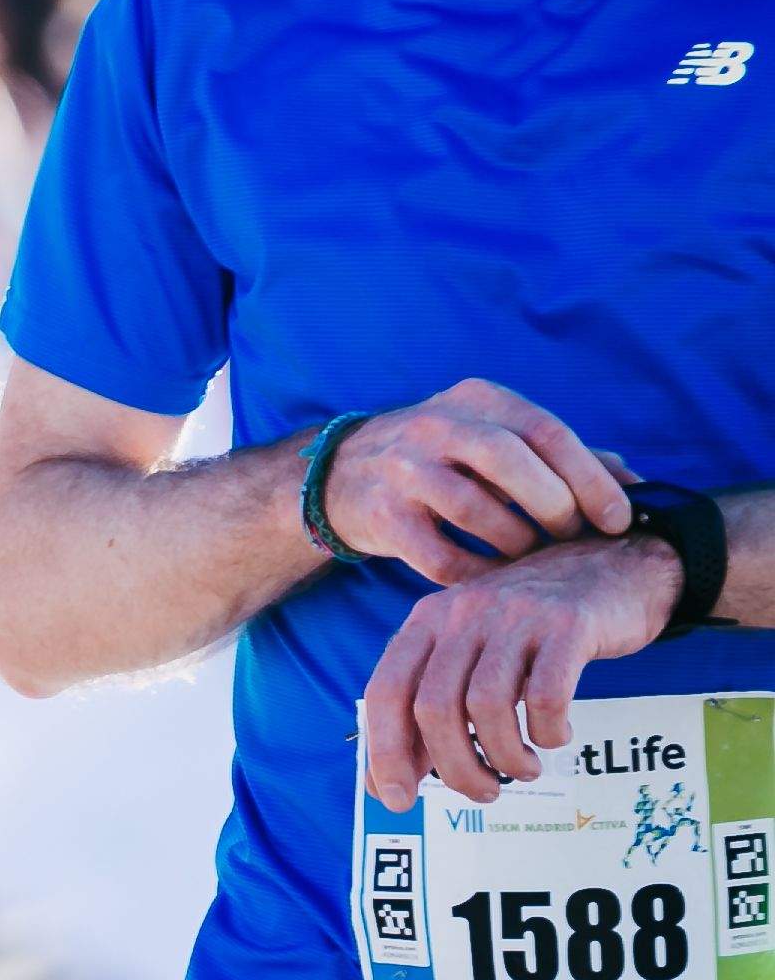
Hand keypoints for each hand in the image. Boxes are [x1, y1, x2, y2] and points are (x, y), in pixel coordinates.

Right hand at [323, 381, 630, 583]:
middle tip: (571, 537)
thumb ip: (565, 457)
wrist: (342, 475)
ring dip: (515, 543)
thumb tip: (637, 482)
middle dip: (553, 506)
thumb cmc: (445, 459)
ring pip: (473, 509)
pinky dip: (475, 573)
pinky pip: (438, 555)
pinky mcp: (380, 515)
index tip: (617, 520)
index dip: (591, 479)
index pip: (546, 431)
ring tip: (530, 558)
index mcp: (477, 400)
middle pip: (509, 461)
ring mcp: (400, 468)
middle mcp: (434, 424)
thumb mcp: (498, 437)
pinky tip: (493, 580)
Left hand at [361, 530, 681, 809]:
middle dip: (454, 767)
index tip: (396, 799)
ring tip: (523, 769)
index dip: (385, 751)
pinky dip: (548, 731)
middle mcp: (463, 613)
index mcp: (428, 621)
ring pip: (486, 707)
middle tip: (482, 792)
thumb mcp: (472, 651)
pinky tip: (556, 737)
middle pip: (435, 707)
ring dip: (504, 757)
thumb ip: (430, 706)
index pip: (385, 691)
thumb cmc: (533, 626)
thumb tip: (388, 781)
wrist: (614, 563)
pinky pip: (547, 696)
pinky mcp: (569, 625)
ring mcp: (515, 616)